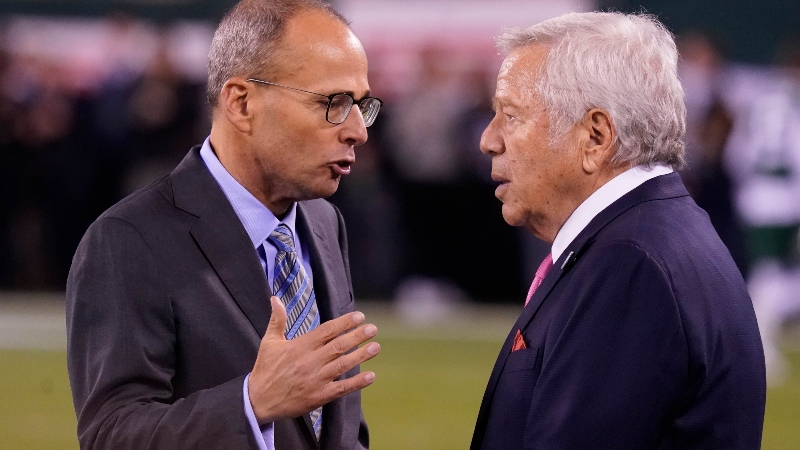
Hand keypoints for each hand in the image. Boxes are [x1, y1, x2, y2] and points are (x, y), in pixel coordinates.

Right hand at [248, 296, 379, 422]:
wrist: (258, 401)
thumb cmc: (265, 369)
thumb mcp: (268, 342)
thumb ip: (276, 320)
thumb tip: (275, 298)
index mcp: (299, 347)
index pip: (326, 331)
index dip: (344, 323)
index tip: (359, 316)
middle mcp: (310, 362)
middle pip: (338, 346)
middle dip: (357, 336)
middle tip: (373, 329)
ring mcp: (316, 380)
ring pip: (342, 365)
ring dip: (361, 356)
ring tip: (376, 347)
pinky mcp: (319, 396)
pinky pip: (341, 388)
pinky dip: (357, 383)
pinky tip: (370, 376)